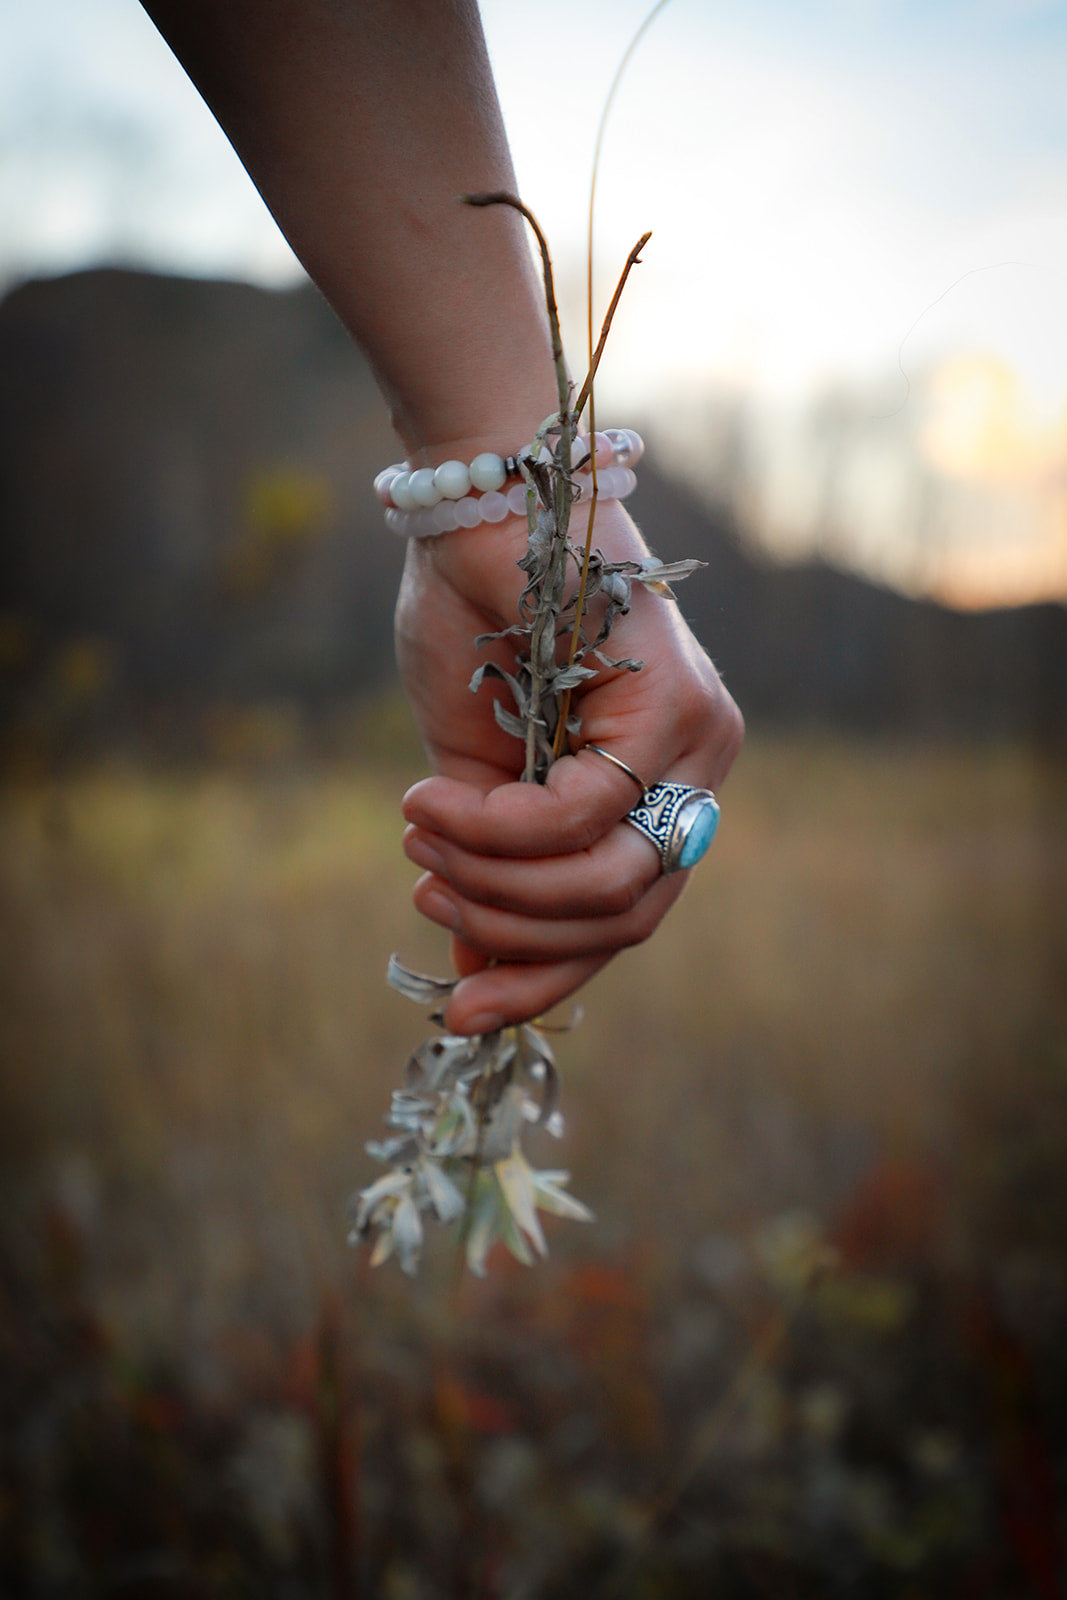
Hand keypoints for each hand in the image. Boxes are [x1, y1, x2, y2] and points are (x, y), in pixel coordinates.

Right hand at [394, 496, 743, 1034]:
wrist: (477, 504)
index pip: (622, 921)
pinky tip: (434, 800)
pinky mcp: (676, 703)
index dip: (541, 980)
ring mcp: (700, 740)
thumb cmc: (476, 624)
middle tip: (425, 893)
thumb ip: (496, 873)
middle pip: (626, 919)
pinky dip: (497, 828)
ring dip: (496, 881)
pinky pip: (582, 815)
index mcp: (657, 793)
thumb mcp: (477, 781)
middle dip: (512, 932)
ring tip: (421, 840)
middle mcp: (698, 774)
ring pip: (611, 882)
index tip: (460, 1012)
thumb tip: (476, 981)